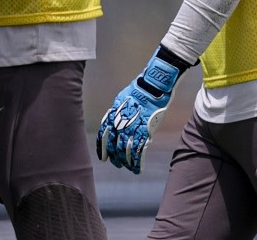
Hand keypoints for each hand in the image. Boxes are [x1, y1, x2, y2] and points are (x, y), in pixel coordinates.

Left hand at [96, 47, 186, 173]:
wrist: (153, 85)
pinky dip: (137, 163)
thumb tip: (114, 119)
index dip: (103, 148)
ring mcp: (133, 129)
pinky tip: (137, 170)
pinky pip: (139, 152)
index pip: (104, 136)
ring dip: (126, 162)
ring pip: (126, 152)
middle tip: (117, 164)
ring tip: (127, 168)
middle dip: (115, 158)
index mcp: (114, 115)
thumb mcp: (122, 98)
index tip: (103, 157)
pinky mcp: (145, 132)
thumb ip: (118, 111)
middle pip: (114, 146)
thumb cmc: (139, 89)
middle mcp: (120, 124)